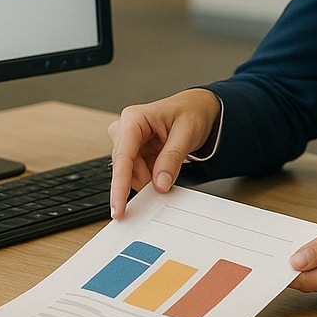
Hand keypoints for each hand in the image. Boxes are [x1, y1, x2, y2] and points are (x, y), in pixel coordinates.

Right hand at [107, 89, 219, 218]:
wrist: (196, 108)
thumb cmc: (191, 112)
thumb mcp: (187, 133)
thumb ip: (172, 158)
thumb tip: (160, 183)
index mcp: (134, 118)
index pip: (123, 156)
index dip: (119, 185)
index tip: (119, 207)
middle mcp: (125, 129)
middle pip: (125, 168)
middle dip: (145, 180)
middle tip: (165, 183)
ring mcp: (128, 142)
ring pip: (130, 174)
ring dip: (149, 179)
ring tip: (169, 168)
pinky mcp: (133, 152)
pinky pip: (137, 174)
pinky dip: (150, 178)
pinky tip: (162, 169)